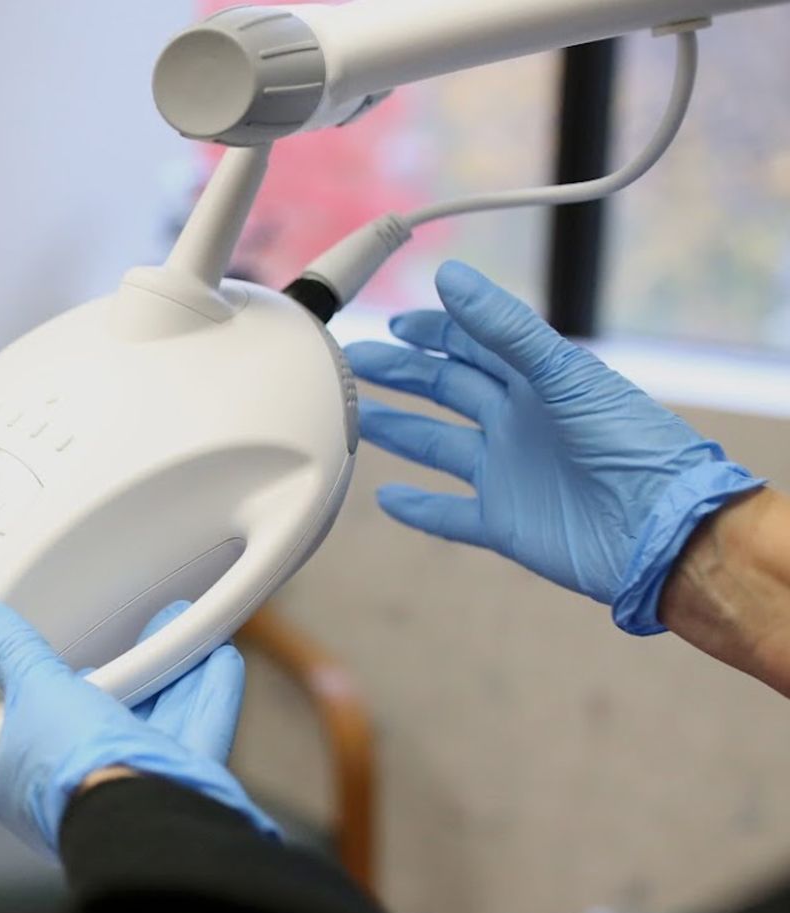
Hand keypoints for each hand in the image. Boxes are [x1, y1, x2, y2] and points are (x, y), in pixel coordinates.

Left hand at [0, 596, 277, 856]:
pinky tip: (219, 661)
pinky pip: (197, 734)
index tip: (69, 663)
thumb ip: (12, 653)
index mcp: (24, 781)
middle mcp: (76, 790)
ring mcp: (130, 792)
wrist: (137, 816)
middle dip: (127, 674)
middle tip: (136, 636)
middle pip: (103, 721)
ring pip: (155, 724)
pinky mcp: (180, 791)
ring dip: (171, 673)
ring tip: (179, 628)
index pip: (32, 727)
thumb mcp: (34, 689)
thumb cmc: (70, 766)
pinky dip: (209, 697)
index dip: (50, 691)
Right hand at [348, 260, 763, 633]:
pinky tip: (385, 497)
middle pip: (448, 390)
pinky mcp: (505, 522)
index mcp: (539, 382)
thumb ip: (504, 328)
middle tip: (354, 363)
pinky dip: (418, 509)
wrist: (662, 531)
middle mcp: (519, 423)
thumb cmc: (631, 446)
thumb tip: (450, 276)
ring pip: (439, 445)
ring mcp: (509, 473)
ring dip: (398, 430)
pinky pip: (450, 514)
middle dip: (402, 373)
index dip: (436, 331)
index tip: (396, 324)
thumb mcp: (564, 376)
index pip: (476, 346)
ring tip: (355, 418)